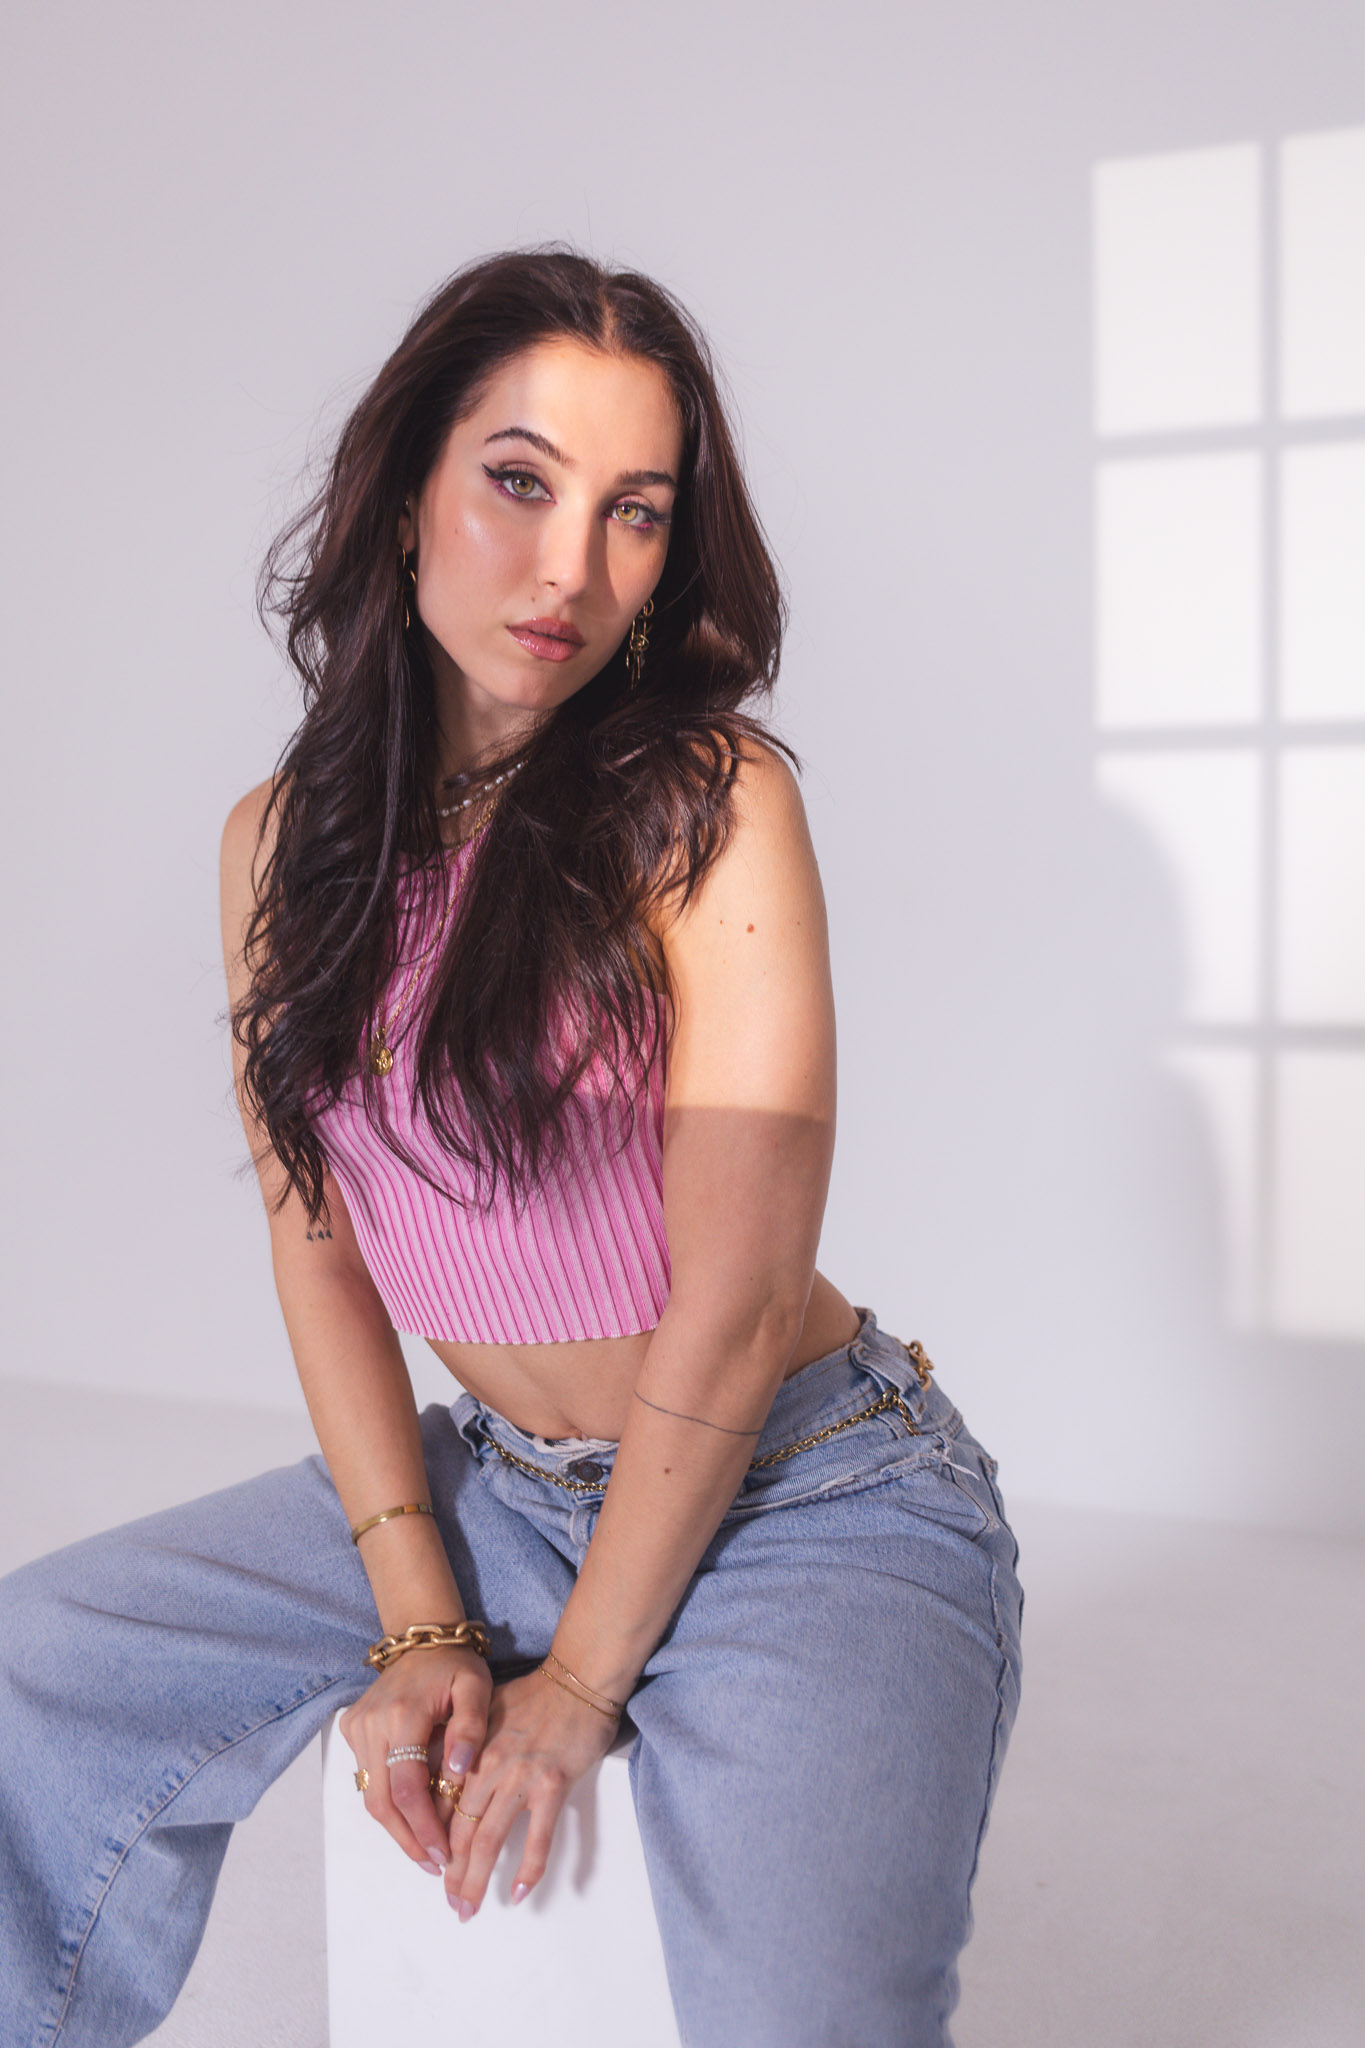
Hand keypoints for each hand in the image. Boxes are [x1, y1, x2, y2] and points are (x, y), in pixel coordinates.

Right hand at [339, 1645, 492, 1873]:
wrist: (421, 1639)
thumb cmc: (455, 1665)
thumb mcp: (476, 1688)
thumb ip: (470, 1729)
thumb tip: (459, 1773)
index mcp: (402, 1715)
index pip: (407, 1788)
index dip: (424, 1827)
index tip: (444, 1853)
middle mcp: (371, 1723)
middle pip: (382, 1801)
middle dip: (408, 1839)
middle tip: (434, 1864)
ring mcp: (357, 1727)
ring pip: (370, 1795)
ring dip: (397, 1827)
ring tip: (425, 1850)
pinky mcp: (352, 1729)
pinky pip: (367, 1778)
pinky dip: (389, 1802)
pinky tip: (413, 1817)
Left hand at [443, 1666, 621, 1919]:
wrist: (577, 1678)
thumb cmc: (535, 1694)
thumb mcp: (486, 1712)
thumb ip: (464, 1745)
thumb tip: (443, 1776)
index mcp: (470, 1751)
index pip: (440, 1805)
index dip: (433, 1841)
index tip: (430, 1867)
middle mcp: (488, 1767)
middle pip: (460, 1831)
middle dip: (451, 1873)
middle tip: (449, 1903)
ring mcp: (520, 1778)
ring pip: (490, 1841)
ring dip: (477, 1880)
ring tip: (469, 1909)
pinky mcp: (552, 1785)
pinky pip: (538, 1838)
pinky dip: (528, 1869)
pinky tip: (517, 1894)